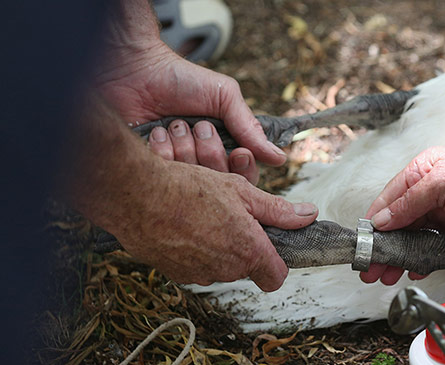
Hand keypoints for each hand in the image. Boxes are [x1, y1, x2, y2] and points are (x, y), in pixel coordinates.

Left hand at [95, 5, 281, 182]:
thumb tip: (279, 158)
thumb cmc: (179, 78)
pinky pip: (163, 178)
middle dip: (211, 153)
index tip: (238, 153)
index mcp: (220, 150)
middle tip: (200, 127)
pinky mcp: (146, 170)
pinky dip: (161, 151)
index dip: (243, 169)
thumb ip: (249, 126)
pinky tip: (155, 132)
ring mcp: (172, 170)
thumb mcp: (224, 96)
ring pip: (192, 182)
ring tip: (173, 124)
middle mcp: (198, 165)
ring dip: (184, 148)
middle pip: (219, 185)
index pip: (242, 178)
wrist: (132, 67)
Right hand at [113, 160, 317, 288]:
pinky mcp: (175, 274)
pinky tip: (183, 225)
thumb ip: (277, 210)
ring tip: (203, 216)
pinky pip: (194, 265)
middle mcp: (226, 269)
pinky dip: (193, 249)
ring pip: (219, 266)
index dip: (276, 264)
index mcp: (249, 251)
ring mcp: (198, 274)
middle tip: (230, 215)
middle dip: (243, 246)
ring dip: (217, 246)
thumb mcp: (241, 191)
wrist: (136, 194)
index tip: (271, 248)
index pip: (275, 277)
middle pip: (246, 267)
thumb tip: (309, 215)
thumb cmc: (190, 188)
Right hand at [361, 140, 444, 284]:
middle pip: (398, 227)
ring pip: (415, 242)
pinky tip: (414, 271)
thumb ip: (408, 204)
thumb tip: (381, 221)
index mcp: (418, 177)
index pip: (387, 204)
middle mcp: (428, 197)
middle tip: (369, 270)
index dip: (373, 226)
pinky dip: (424, 262)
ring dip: (400, 258)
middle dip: (383, 248)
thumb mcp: (438, 182)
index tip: (361, 247)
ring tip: (385, 276)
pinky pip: (437, 251)